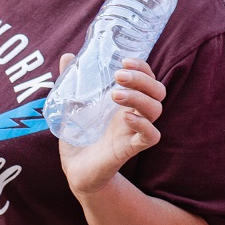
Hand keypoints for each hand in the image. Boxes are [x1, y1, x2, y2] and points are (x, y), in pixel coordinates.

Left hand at [58, 56, 165, 196]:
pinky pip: (151, 137)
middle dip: (142, 79)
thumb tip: (67, 56)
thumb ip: (71, 81)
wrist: (74, 169)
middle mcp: (134, 113)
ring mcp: (133, 131)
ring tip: (115, 95)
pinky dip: (143, 125)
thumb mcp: (71, 105)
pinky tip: (126, 117)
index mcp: (125, 101)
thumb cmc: (79, 135)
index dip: (142, 67)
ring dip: (139, 97)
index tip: (124, 61)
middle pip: (158, 91)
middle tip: (118, 77)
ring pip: (155, 110)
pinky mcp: (129, 150)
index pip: (148, 78)